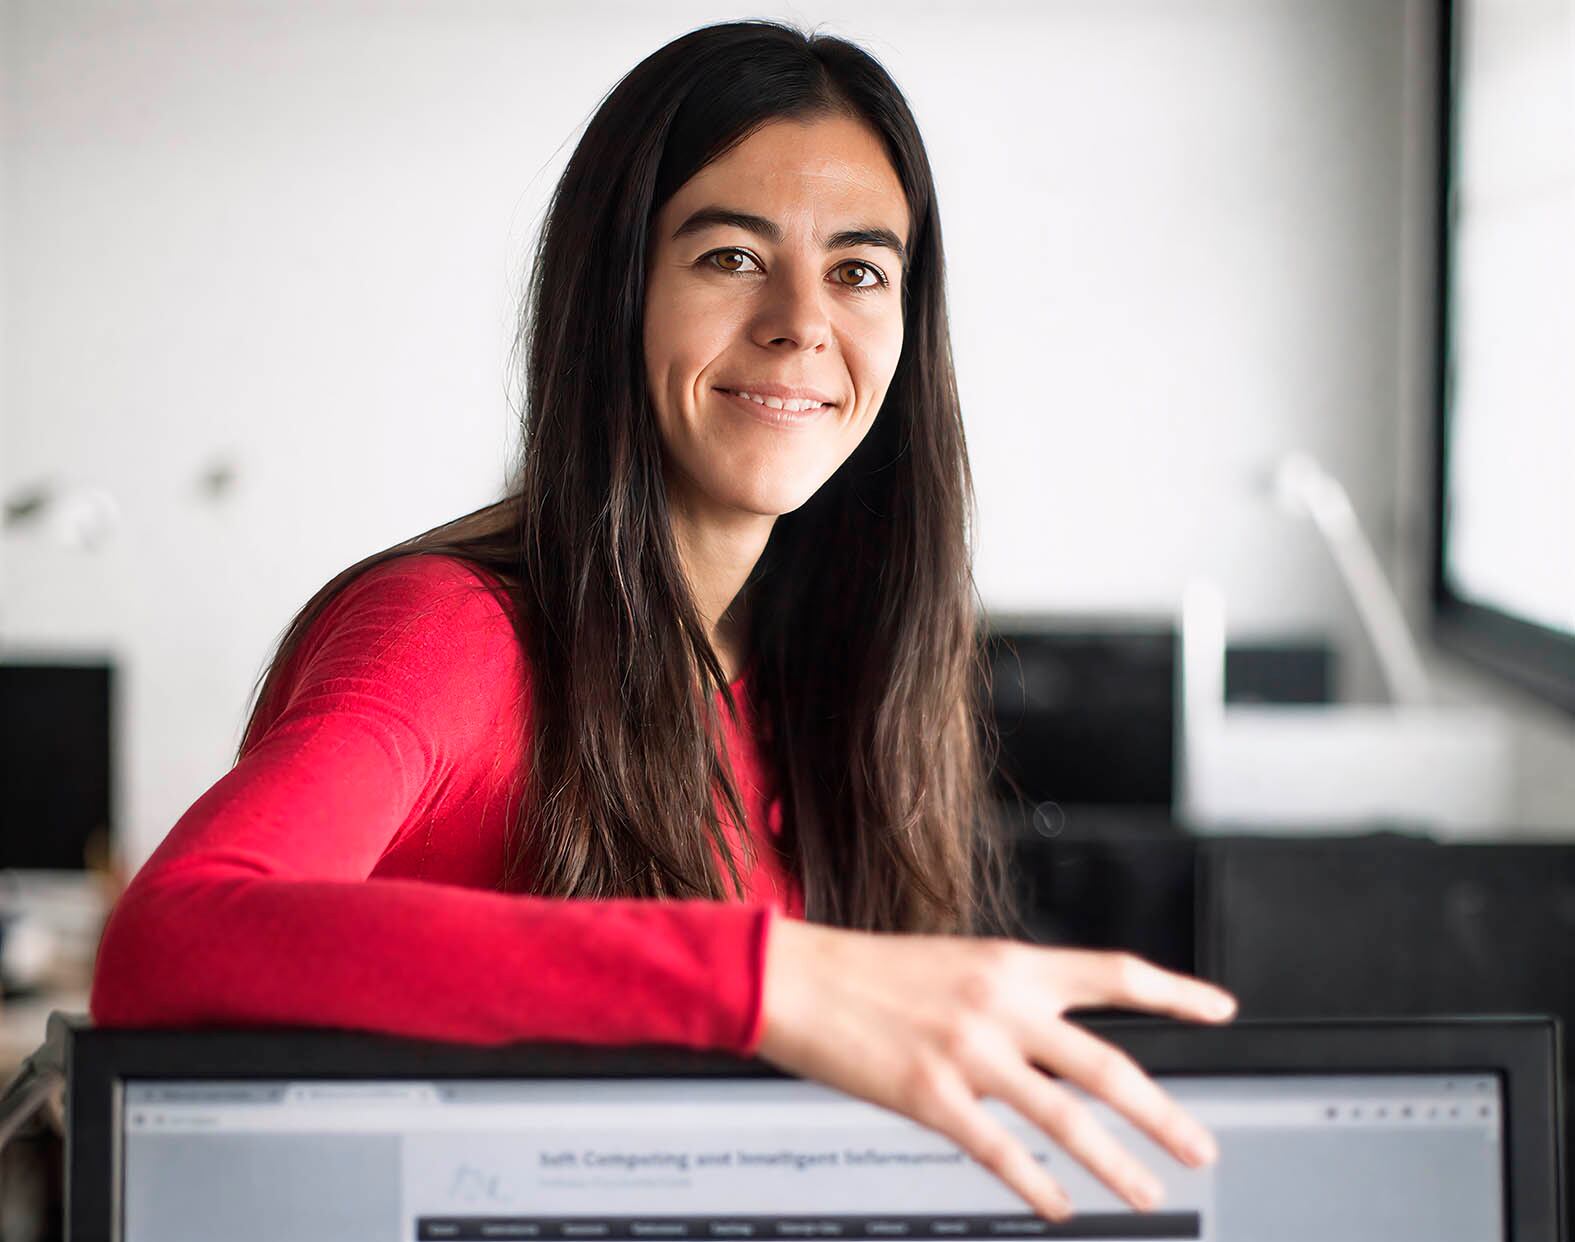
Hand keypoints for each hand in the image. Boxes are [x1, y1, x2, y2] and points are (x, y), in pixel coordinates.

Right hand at [755, 919, 1236, 1221]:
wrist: (796, 977)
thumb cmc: (869, 970)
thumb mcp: (956, 963)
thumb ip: (1011, 997)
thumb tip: (1056, 1039)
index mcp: (1011, 962)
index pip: (1115, 974)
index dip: (1176, 993)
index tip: (1219, 1009)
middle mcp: (1001, 1004)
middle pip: (1108, 1064)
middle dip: (1164, 1115)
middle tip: (1201, 1148)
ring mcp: (969, 1052)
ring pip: (1067, 1118)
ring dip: (1118, 1164)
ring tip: (1149, 1193)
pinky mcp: (932, 1096)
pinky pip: (1002, 1152)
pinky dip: (1040, 1184)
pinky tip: (1061, 1205)